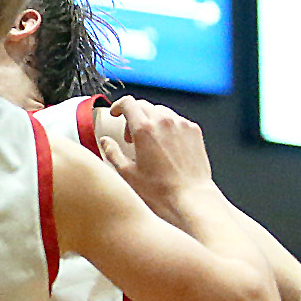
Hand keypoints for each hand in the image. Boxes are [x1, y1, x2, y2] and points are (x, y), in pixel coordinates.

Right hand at [98, 97, 214, 214]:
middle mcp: (164, 122)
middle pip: (143, 106)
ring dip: (151, 121)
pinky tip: (166, 146)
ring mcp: (181, 125)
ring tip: (149, 143)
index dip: (118, 106)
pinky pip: (177, 120)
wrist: (190, 197)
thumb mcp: (127, 173)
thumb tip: (106, 142)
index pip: (128, 103)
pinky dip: (168, 127)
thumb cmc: (161, 190)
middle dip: (133, 117)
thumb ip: (112, 152)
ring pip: (161, 112)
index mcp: (144, 129)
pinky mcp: (194, 131)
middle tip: (131, 137)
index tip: (116, 113)